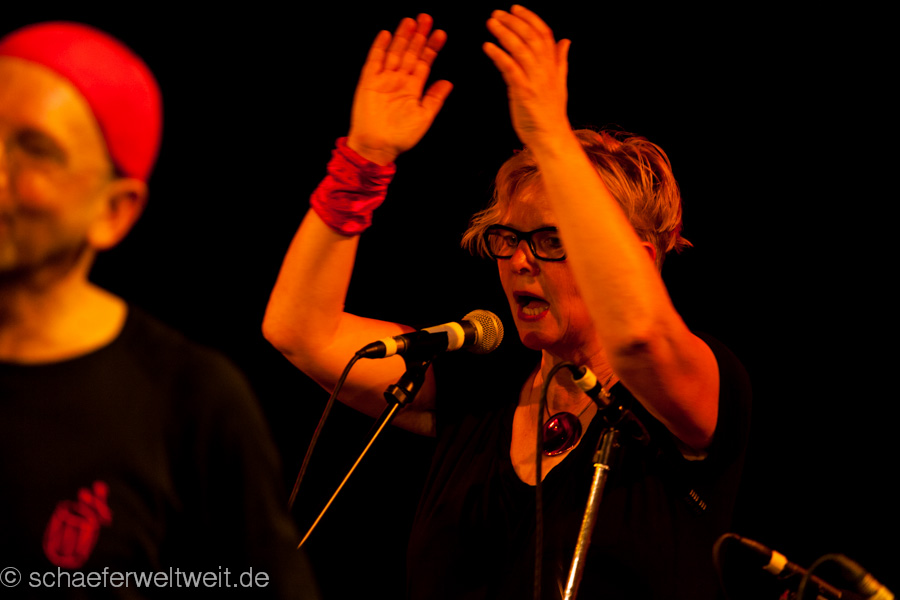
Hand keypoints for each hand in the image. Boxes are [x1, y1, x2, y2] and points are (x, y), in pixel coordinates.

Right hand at [347, 14, 452, 164]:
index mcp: (413, 87)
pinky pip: (374, 60)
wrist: (378, 146)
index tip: (441, 33)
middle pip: (410, 52)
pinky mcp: (368, 82)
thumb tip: (448, 82)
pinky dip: (379, 47)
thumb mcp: (424, 117)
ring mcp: (383, 79)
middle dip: (418, 36)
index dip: (432, 47)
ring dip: (402, 37)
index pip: (424, 62)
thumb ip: (435, 98)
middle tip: (427, 18)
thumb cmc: (402, 136)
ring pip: (395, 52)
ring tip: (410, 21)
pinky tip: (386, 34)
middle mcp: (399, 80)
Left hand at [483, 6, 570, 149]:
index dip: (530, 18)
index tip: (515, 8)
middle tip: (497, 13)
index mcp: (553, 66)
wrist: (551, 138)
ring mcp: (535, 81)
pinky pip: (510, 69)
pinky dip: (498, 55)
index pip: (544, 34)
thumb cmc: (551, 113)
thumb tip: (565, 40)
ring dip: (505, 33)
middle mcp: (546, 70)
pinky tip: (487, 46)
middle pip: (531, 37)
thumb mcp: (559, 83)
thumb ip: (560, 60)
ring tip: (491, 23)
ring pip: (521, 49)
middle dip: (514, 22)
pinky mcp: (524, 93)